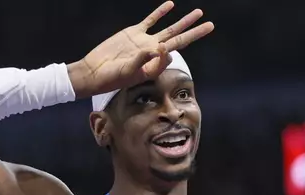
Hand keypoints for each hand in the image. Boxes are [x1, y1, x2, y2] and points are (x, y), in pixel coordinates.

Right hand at [68, 1, 213, 98]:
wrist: (93, 72)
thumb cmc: (111, 78)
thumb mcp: (130, 72)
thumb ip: (146, 60)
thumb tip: (164, 49)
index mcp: (154, 63)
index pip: (173, 51)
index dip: (175, 46)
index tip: (162, 47)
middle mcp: (153, 51)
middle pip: (179, 38)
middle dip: (195, 31)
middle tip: (211, 25)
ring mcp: (144, 41)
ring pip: (169, 28)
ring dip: (183, 21)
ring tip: (198, 13)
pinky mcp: (133, 33)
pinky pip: (151, 20)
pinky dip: (160, 12)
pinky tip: (171, 5)